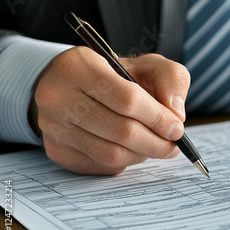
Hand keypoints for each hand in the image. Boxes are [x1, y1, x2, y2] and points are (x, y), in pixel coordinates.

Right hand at [32, 46, 190, 174]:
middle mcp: (57, 97)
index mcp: (79, 66)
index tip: (176, 128)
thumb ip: (170, 78)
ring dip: (143, 154)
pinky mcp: (56, 150)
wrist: (72, 85)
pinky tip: (131, 148)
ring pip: (112, 154)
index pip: (127, 100)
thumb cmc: (114, 75)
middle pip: (122, 131)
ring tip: (156, 146)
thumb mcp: (146, 64)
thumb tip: (176, 114)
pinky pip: (101, 165)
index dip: (158, 118)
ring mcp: (53, 127)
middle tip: (173, 144)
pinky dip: (124, 160)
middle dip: (156, 142)